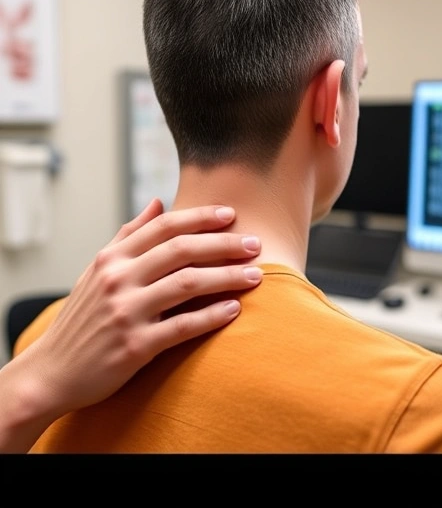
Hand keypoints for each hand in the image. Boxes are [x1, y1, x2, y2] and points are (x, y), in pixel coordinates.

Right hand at [0, 198, 263, 451]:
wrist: (52, 371)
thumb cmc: (84, 317)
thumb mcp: (99, 271)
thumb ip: (130, 236)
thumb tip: (158, 202)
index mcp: (111, 259)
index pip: (164, 227)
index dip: (201, 217)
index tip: (232, 214)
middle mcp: (117, 280)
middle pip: (181, 250)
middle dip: (225, 244)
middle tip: (257, 244)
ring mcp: (126, 312)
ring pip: (187, 284)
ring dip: (227, 277)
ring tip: (256, 276)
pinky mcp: (134, 346)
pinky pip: (182, 327)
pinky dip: (212, 316)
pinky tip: (236, 310)